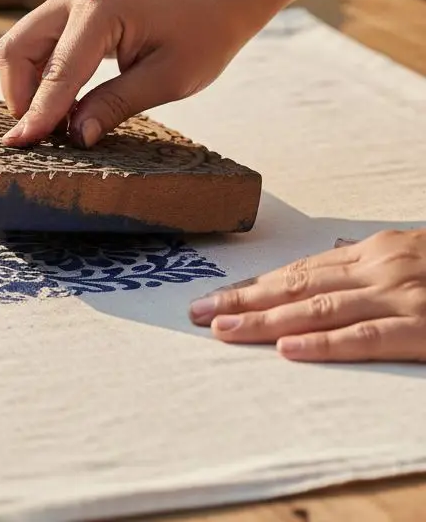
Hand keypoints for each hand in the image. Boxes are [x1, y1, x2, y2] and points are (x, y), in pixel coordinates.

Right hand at [0, 0, 258, 147]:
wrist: (212, 1)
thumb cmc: (201, 37)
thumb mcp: (168, 80)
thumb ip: (116, 105)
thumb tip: (75, 137)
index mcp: (102, 9)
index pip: (57, 72)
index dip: (38, 114)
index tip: (19, 145)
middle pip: (16, 50)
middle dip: (21, 97)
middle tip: (44, 135)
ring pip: (17, 47)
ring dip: (26, 88)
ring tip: (58, 120)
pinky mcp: (65, 7)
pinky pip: (31, 44)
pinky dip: (36, 76)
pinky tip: (62, 102)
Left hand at [189, 229, 425, 362]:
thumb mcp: (413, 256)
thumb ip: (370, 265)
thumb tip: (330, 263)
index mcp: (373, 252)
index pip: (301, 271)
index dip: (256, 286)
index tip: (219, 297)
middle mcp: (378, 270)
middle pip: (296, 286)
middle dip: (243, 300)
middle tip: (199, 312)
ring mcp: (398, 297)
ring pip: (318, 309)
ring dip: (265, 321)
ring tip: (223, 330)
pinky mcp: (422, 328)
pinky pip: (365, 337)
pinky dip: (323, 343)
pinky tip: (286, 349)